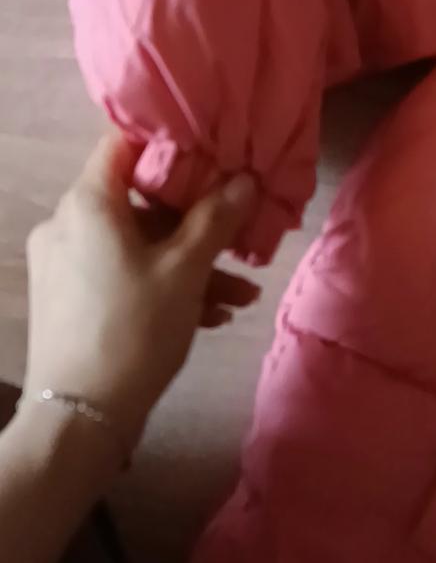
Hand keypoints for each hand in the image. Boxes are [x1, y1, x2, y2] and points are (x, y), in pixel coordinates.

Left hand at [23, 134, 256, 449]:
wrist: (79, 419)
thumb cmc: (134, 329)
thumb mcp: (185, 270)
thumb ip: (216, 219)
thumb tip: (244, 179)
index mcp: (88, 202)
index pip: (125, 144)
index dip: (169, 144)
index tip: (212, 154)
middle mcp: (67, 223)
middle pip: (139, 201)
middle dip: (195, 223)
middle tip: (239, 237)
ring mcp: (63, 262)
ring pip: (137, 245)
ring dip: (188, 263)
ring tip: (239, 294)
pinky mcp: (67, 298)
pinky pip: (121, 274)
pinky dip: (162, 285)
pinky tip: (210, 315)